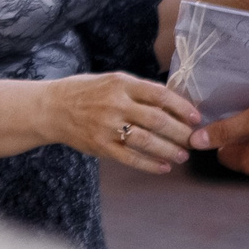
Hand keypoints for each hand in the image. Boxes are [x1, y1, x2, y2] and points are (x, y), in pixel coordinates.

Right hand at [45, 72, 202, 174]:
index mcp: (120, 83)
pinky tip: (164, 168)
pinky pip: (131, 158)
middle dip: (181, 132)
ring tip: (182, 155)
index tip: (196, 117)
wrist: (52, 108)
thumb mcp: (111, 81)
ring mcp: (107, 126)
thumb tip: (173, 102)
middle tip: (193, 140)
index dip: (181, 107)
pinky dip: (150, 165)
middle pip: (157, 120)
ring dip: (169, 150)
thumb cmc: (85, 92)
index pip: (159, 94)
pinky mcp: (101, 146)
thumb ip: (138, 90)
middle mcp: (115, 104)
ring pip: (147, 141)